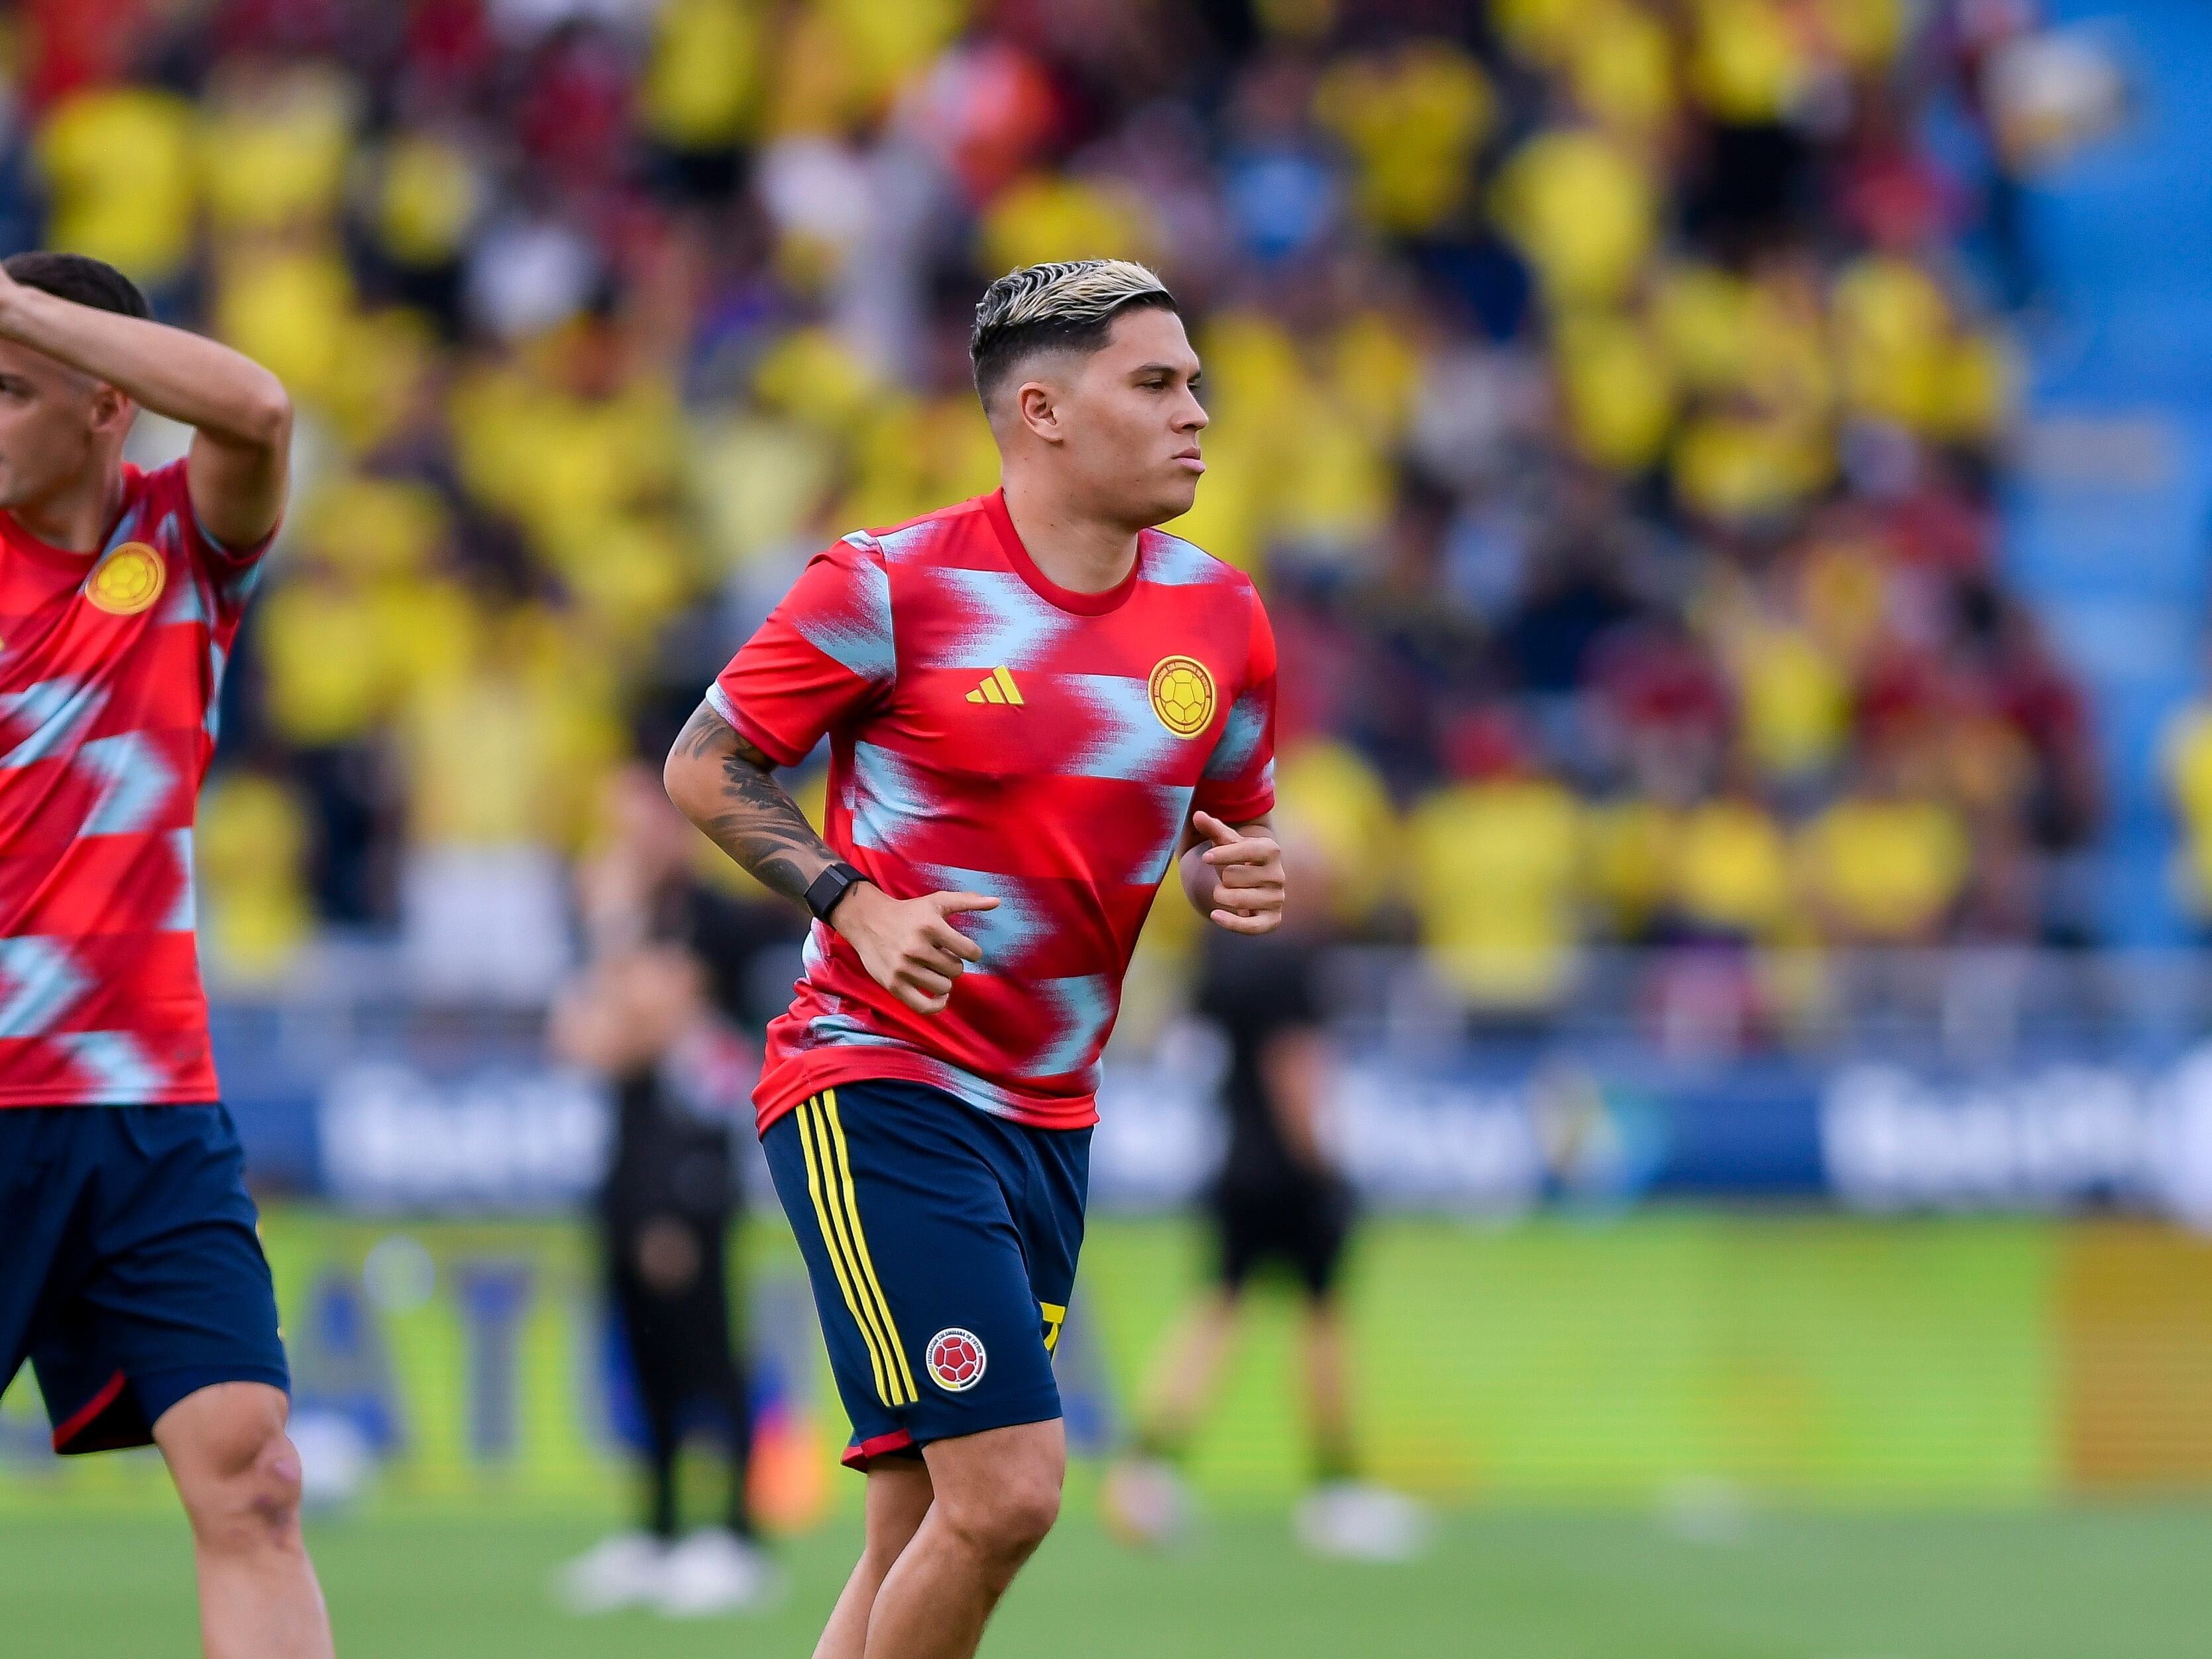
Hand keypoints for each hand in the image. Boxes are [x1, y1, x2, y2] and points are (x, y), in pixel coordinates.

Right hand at [833, 883, 998, 1013]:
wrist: (868, 921)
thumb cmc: (909, 913)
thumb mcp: (937, 901)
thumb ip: (968, 901)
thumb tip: (997, 901)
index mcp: (930, 926)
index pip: (969, 951)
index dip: (973, 953)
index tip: (965, 950)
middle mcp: (916, 948)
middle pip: (956, 970)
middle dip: (953, 964)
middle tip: (940, 955)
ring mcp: (903, 968)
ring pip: (943, 987)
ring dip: (943, 980)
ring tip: (933, 968)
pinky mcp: (893, 985)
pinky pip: (924, 1007)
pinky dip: (937, 1004)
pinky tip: (939, 995)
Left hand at [1192, 811, 1285, 934]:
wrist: (1252, 883)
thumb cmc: (1236, 858)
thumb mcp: (1225, 842)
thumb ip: (1213, 829)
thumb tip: (1198, 815)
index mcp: (1271, 851)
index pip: (1248, 850)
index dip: (1225, 854)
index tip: (1205, 857)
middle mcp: (1278, 875)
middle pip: (1234, 877)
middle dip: (1221, 878)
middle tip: (1226, 877)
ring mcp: (1277, 899)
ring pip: (1237, 899)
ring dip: (1221, 896)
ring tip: (1223, 891)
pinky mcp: (1272, 920)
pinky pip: (1251, 926)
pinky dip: (1230, 922)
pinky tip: (1215, 915)